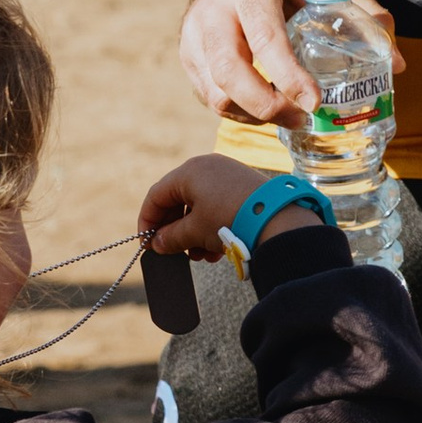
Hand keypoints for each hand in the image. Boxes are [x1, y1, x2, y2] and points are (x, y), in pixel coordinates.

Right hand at [137, 153, 266, 262]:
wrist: (274, 217)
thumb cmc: (228, 219)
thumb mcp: (194, 231)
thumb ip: (170, 238)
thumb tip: (158, 243)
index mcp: (189, 171)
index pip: (156, 195)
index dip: (148, 221)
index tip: (147, 244)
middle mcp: (206, 166)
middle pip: (178, 200)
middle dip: (175, 230)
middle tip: (173, 252)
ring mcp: (226, 174)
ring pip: (198, 206)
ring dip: (194, 233)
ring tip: (200, 256)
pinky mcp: (241, 185)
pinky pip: (216, 205)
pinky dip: (211, 226)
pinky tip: (215, 250)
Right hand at [177, 0, 405, 124]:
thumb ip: (362, 12)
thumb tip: (398, 62)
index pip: (265, 37)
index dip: (288, 75)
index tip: (314, 101)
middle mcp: (214, 9)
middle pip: (230, 72)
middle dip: (267, 106)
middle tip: (303, 119)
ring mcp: (194, 33)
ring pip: (216, 92)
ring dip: (254, 114)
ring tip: (289, 114)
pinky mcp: (187, 53)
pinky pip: (209, 95)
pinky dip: (238, 111)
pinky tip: (266, 107)